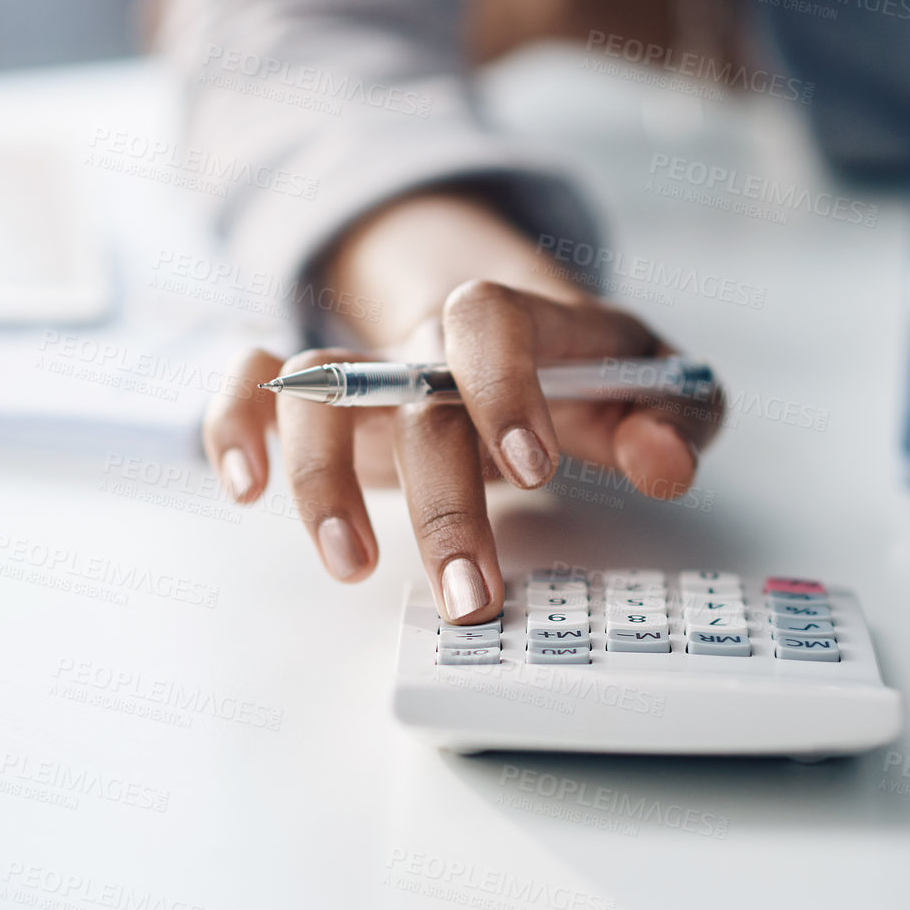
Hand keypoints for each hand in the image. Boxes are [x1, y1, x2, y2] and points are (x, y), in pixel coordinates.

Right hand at [202, 193, 721, 622]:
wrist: (527, 334)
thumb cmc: (591, 372)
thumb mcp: (658, 387)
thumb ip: (675, 420)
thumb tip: (665, 464)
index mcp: (523, 325)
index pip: (489, 318)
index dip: (500, 385)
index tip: (530, 470)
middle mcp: (435, 342)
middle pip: (416, 397)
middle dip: (443, 504)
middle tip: (471, 592)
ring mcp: (375, 369)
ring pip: (319, 390)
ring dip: (326, 480)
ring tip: (351, 565)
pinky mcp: (328, 403)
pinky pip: (254, 381)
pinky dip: (234, 422)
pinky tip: (245, 487)